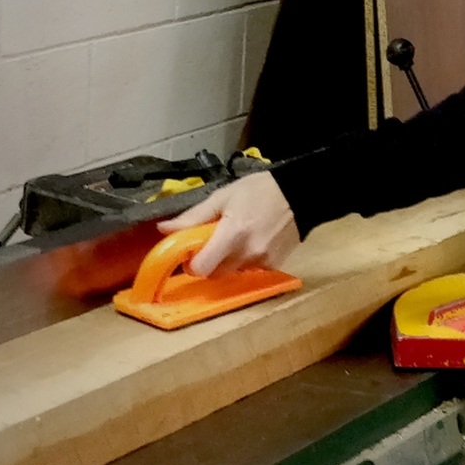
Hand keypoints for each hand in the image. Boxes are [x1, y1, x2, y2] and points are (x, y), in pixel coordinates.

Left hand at [157, 171, 301, 276]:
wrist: (301, 194)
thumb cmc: (259, 190)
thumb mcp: (222, 197)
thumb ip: (193, 217)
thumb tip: (163, 229)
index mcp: (231, 235)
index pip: (201, 268)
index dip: (192, 263)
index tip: (192, 252)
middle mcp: (247, 253)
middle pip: (215, 274)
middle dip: (209, 262)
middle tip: (214, 242)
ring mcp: (263, 262)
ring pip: (233, 273)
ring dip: (228, 261)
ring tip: (238, 237)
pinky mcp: (274, 266)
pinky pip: (250, 270)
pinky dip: (246, 260)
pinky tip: (255, 241)